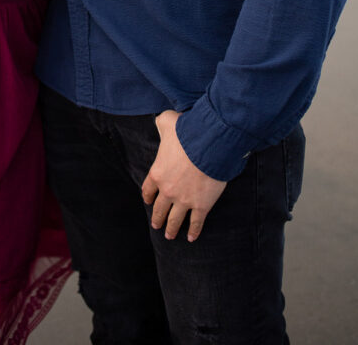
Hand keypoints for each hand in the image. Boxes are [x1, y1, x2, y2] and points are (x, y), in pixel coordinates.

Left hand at [142, 110, 226, 242]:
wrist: (209, 146)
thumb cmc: (187, 133)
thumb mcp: (168, 122)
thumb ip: (162, 123)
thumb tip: (160, 120)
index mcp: (157, 173)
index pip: (148, 189)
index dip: (148, 196)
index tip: (149, 202)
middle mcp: (168, 190)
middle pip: (160, 208)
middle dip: (158, 218)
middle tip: (157, 225)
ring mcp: (184, 200)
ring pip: (175, 219)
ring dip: (171, 228)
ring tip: (170, 235)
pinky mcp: (201, 206)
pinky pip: (196, 222)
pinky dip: (194, 231)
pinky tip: (191, 237)